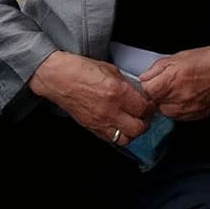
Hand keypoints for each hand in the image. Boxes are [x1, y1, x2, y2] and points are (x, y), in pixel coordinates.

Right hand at [29, 52, 155, 145]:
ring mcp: (100, 121)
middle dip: (145, 122)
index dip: (150, 107)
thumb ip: (126, 83)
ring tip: (132, 123)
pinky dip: (118, 135)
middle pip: (139, 128)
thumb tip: (137, 92)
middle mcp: (111, 110)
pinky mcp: (92, 127)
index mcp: (118, 92)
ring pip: (127, 138)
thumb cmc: (80, 69)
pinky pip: (111, 139)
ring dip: (133, 132)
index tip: (149, 104)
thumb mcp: (110, 69)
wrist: (58, 78)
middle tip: (144, 115)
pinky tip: (118, 126)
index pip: (145, 108)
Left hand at [139, 46, 209, 122]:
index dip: (148, 84)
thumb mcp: (180, 56)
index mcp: (172, 80)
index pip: (146, 90)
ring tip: (178, 90)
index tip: (153, 80)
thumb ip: (158, 68)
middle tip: (167, 83)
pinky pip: (178, 116)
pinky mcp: (195, 116)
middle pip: (154, 103)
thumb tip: (145, 77)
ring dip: (167, 102)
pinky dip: (178, 108)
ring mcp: (187, 110)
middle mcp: (178, 98)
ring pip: (165, 111)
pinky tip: (187, 96)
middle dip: (157, 94)